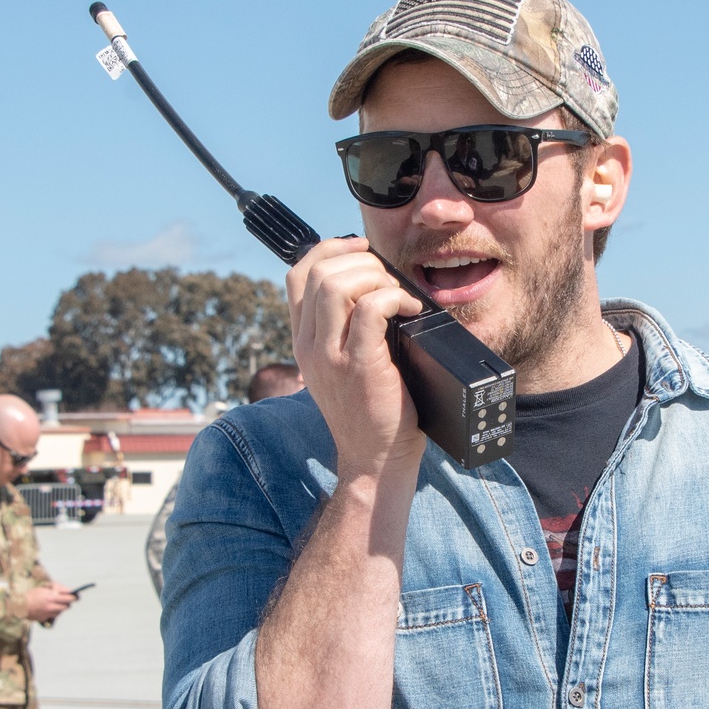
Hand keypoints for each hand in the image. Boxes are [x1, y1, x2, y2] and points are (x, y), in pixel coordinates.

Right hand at [24, 583, 76, 624]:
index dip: (74, 596)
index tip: (77, 596)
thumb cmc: (31, 595)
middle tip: (68, 599)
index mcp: (51, 596)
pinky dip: (55, 611)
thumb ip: (55, 588)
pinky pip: (55, 615)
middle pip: (67, 605)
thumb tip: (65, 590)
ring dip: (61, 606)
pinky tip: (50, 607)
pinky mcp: (46, 618)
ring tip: (56, 602)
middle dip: (68, 602)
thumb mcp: (43, 588)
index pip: (68, 597)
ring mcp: (49, 613)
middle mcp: (51, 606)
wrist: (20, 607)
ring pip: (61, 611)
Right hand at [284, 237, 424, 481]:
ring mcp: (330, 356)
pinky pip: (370, 309)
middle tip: (389, 281)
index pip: (298, 275)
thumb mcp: (345, 365)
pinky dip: (394, 298)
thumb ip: (347, 328)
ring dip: (376, 277)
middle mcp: (310, 345)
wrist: (374, 459)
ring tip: (398, 297)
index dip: (329, 249)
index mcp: (304, 341)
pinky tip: (410, 311)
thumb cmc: (372, 411)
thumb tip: (377, 284)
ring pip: (337, 284)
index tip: (361, 250)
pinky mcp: (359, 366)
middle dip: (361, 261)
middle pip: (319, 272)